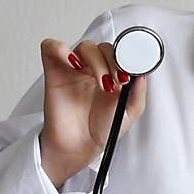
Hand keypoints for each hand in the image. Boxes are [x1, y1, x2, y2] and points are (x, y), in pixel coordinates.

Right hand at [38, 37, 147, 187]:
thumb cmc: (102, 129)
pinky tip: (74, 65)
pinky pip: (52, 47)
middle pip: (104, 47)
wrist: (80, 147)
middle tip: (118, 82)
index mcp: (112, 74)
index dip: (126, 58)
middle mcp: (93, 68)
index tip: (130, 74)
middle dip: (114, 62)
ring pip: (85, 46)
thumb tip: (142, 72)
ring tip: (102, 83)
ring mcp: (74, 68)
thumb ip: (138, 92)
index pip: (119, 52)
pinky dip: (61, 49)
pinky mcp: (54, 71)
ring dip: (97, 61)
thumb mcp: (130, 112)